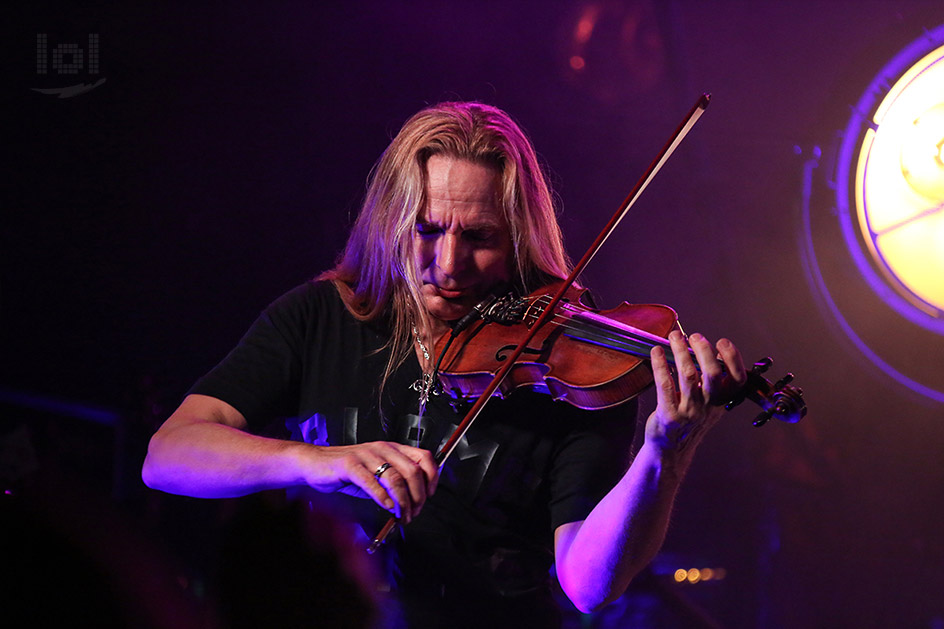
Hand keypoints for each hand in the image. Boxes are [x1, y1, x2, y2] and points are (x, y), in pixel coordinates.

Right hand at [302, 441, 438, 522]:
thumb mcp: (376, 474)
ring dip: (402, 501)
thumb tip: (414, 501)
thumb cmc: (347, 470)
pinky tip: (386, 507)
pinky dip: (382, 497)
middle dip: (418, 496)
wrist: (315, 463)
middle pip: (412, 471)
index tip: (430, 495)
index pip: (423, 457)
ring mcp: (366, 455)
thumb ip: (395, 483)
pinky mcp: (350, 465)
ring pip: (395, 478)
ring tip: (401, 515)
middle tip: (414, 512)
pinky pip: (371, 482)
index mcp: (392, 449)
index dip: (432, 477)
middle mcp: (382, 449)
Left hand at [645, 331, 746, 457]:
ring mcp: (688, 412)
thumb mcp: (706, 404)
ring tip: (674, 336)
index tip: (722, 342)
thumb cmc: (687, 420)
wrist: (670, 450)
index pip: (737, 380)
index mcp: (720, 402)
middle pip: (712, 374)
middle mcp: (708, 407)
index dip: (732, 359)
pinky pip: (665, 385)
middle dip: (703, 350)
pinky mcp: (669, 416)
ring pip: (688, 375)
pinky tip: (656, 351)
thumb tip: (708, 349)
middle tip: (693, 336)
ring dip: (680, 352)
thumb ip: (710, 382)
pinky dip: (660, 365)